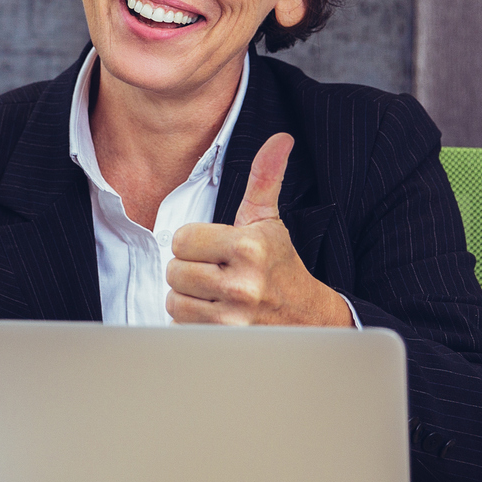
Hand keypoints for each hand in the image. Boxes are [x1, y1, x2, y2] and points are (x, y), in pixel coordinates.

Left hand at [165, 133, 352, 326]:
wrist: (306, 318)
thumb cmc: (280, 265)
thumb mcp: (269, 220)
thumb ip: (265, 178)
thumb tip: (279, 139)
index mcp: (248, 248)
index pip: (181, 239)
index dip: (194, 242)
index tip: (214, 249)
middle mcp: (241, 284)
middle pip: (174, 270)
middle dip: (189, 269)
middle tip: (214, 271)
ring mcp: (232, 318)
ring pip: (174, 299)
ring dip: (188, 296)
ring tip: (214, 292)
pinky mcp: (224, 342)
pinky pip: (181, 326)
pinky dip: (191, 322)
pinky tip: (215, 313)